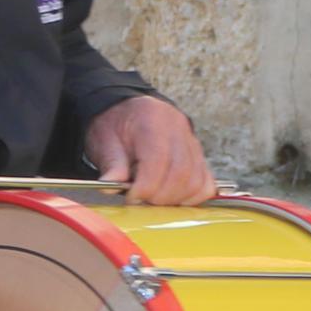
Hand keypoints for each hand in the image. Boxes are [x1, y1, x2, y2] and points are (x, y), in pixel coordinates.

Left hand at [85, 94, 216, 205]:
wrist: (128, 112)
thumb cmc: (116, 125)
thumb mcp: (104, 140)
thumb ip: (111, 164)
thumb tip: (109, 186)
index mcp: (151, 121)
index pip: (158, 160)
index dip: (146, 186)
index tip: (131, 197)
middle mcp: (177, 128)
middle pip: (181, 173)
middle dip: (159, 196)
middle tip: (141, 199)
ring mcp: (191, 141)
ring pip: (196, 181)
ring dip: (175, 199)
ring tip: (154, 197)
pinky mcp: (198, 155)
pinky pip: (205, 182)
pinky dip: (192, 196)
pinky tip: (172, 197)